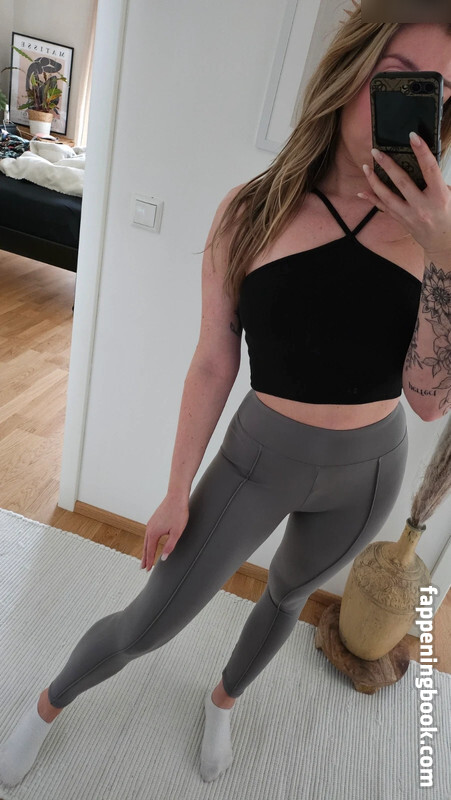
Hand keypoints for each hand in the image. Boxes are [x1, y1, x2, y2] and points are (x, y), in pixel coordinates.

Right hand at [141, 495, 189, 570]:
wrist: (176, 496)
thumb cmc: (178, 513)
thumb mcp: (177, 532)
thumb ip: (170, 546)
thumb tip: (163, 558)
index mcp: (153, 532)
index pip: (150, 550)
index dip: (149, 561)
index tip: (147, 570)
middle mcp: (149, 528)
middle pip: (145, 546)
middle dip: (144, 557)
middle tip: (142, 568)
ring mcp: (151, 523)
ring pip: (146, 539)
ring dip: (145, 549)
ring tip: (145, 557)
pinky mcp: (154, 519)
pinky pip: (149, 533)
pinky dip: (148, 541)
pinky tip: (150, 542)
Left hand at [358, 132, 450, 255]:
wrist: (444, 242)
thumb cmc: (449, 214)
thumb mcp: (449, 195)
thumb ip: (436, 181)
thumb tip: (422, 162)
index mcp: (439, 196)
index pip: (430, 169)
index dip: (421, 151)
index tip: (412, 136)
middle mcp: (423, 206)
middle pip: (402, 182)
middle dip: (387, 165)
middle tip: (375, 151)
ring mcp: (410, 215)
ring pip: (388, 196)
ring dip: (374, 181)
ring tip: (366, 167)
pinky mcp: (401, 221)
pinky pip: (384, 209)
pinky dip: (372, 200)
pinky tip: (362, 192)